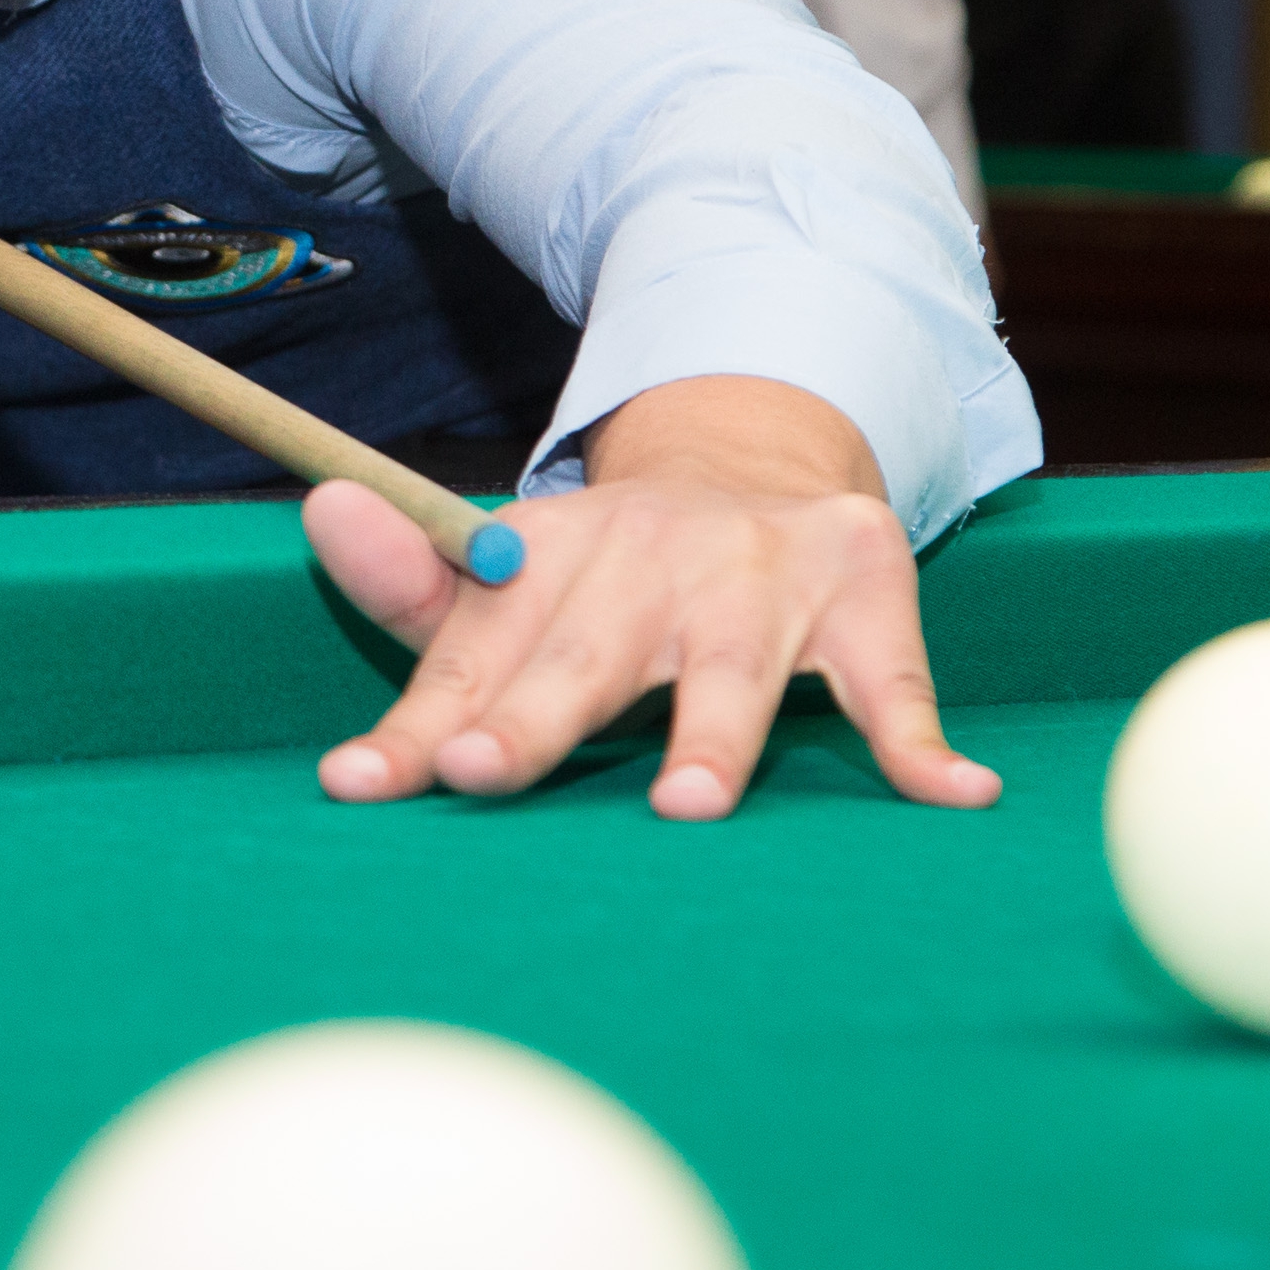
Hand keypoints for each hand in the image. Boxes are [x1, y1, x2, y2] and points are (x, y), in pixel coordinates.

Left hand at [307, 376, 997, 822]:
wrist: (752, 464)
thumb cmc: (604, 571)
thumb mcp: (504, 570)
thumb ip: (413, 585)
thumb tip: (320, 512)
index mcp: (550, 553)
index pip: (473, 651)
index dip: (422, 721)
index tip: (362, 783)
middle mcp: (653, 554)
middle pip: (588, 650)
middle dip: (538, 714)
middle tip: (486, 770)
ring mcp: (762, 571)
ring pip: (734, 664)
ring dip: (712, 733)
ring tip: (689, 805)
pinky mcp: (863, 586)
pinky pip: (892, 676)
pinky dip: (920, 739)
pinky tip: (949, 794)